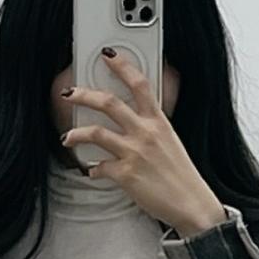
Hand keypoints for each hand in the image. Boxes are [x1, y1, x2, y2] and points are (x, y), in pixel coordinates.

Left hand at [60, 50, 226, 236]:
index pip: (140, 84)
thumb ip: (150, 129)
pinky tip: (91, 171)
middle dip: (84, 95)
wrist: (192, 203)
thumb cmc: (182, 176)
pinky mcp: (126, 175)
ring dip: (76, 133)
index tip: (108, 55)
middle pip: (109, 102)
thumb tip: (131, 123)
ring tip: (67, 137)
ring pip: (95, 132)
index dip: (122, 66)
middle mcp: (145, 133)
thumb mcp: (170, 142)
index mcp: (158, 122)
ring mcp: (134, 153)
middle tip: (70, 94)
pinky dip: (92, 170)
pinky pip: (98, 168)